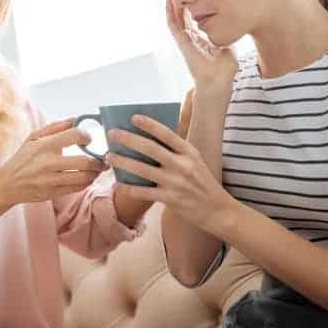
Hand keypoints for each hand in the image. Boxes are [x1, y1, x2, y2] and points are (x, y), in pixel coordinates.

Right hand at [0, 119, 106, 205]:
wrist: (7, 184)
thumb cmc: (22, 158)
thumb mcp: (33, 138)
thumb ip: (55, 127)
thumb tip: (75, 119)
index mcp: (44, 145)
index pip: (74, 136)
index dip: (86, 136)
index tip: (89, 139)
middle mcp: (48, 163)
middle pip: (85, 161)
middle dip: (98, 160)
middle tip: (102, 158)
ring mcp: (51, 180)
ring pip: (84, 177)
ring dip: (95, 172)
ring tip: (98, 168)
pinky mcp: (53, 193)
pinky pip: (77, 188)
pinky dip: (87, 182)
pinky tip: (88, 177)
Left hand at [105, 114, 238, 233]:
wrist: (217, 210)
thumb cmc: (203, 183)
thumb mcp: (195, 161)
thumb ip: (177, 151)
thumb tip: (149, 140)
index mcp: (189, 152)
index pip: (167, 134)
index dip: (149, 125)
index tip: (133, 118)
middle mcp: (182, 165)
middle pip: (150, 148)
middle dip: (128, 139)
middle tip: (112, 133)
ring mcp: (176, 182)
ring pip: (142, 169)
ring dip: (123, 162)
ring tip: (109, 156)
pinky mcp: (170, 199)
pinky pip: (144, 192)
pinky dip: (129, 188)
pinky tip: (118, 184)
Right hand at [166, 0, 238, 93]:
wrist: (218, 80)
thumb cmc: (225, 69)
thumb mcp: (229, 47)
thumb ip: (228, 36)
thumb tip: (234, 26)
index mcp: (201, 41)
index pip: (194, 22)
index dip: (192, 11)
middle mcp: (191, 40)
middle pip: (183, 20)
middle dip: (181, 7)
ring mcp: (185, 41)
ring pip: (176, 21)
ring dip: (172, 8)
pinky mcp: (182, 42)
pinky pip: (173, 25)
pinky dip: (170, 13)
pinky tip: (169, 2)